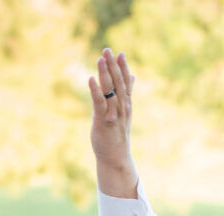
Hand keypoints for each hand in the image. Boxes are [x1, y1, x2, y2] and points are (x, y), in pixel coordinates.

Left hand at [89, 47, 137, 197]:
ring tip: (100, 59)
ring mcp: (113, 114)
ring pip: (110, 90)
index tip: (120, 53)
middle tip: (108, 50)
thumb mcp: (123, 111)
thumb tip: (132, 76)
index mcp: (126, 105)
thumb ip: (126, 93)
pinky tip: (91, 79)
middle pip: (118, 83)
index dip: (123, 68)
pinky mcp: (103, 121)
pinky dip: (95, 90)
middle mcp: (122, 107)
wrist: (116, 157)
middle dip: (113, 66)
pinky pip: (99, 103)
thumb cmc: (117, 134)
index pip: (126, 83)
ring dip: (105, 74)